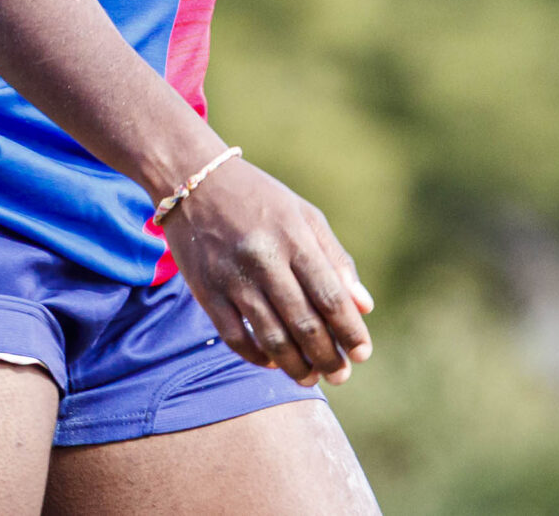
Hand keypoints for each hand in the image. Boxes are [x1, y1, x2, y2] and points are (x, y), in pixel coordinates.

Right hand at [160, 158, 374, 384]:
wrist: (194, 181)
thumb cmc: (260, 199)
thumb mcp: (305, 217)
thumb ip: (336, 260)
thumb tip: (365, 306)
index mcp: (294, 237)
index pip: (330, 295)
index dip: (350, 330)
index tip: (363, 353)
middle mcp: (264, 258)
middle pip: (303, 323)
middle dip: (327, 356)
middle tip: (340, 374)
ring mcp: (232, 277)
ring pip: (270, 337)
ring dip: (295, 366)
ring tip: (311, 378)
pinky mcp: (205, 291)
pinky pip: (235, 337)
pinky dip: (257, 356)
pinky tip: (273, 362)